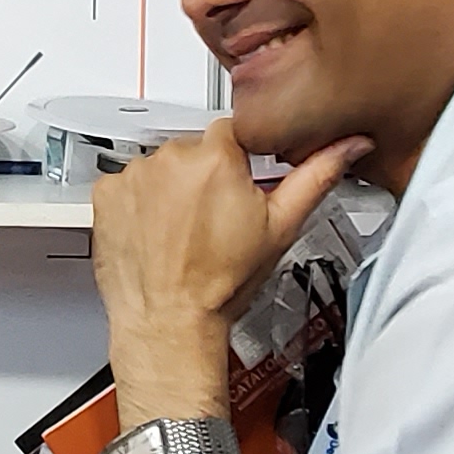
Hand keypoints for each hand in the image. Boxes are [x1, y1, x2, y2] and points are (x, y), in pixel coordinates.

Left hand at [88, 121, 366, 424]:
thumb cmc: (220, 285)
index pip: (234, 131)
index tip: (238, 185)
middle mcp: (172, 157)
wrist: (169, 322)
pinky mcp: (107, 193)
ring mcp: (135, 174)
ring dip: (170, 188)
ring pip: (161, 165)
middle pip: (195, 148)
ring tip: (182, 228)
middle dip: (205, 175)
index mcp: (217, 157)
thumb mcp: (280, 228)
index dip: (240, 161)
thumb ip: (317, 176)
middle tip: (212, 217)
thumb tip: (347, 146)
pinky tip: (155, 230)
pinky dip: (138, 201)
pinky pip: (128, 183)